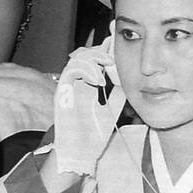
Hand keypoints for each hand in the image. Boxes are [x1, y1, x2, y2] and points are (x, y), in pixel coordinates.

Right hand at [52, 36, 126, 176]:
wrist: (81, 152)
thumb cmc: (94, 135)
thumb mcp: (113, 108)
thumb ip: (119, 93)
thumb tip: (130, 80)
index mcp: (90, 85)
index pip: (97, 59)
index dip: (107, 48)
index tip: (118, 40)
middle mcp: (78, 82)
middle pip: (87, 53)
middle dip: (102, 48)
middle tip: (115, 50)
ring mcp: (69, 86)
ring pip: (78, 58)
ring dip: (95, 57)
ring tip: (109, 63)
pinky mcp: (62, 92)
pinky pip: (70, 71)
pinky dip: (86, 70)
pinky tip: (100, 80)